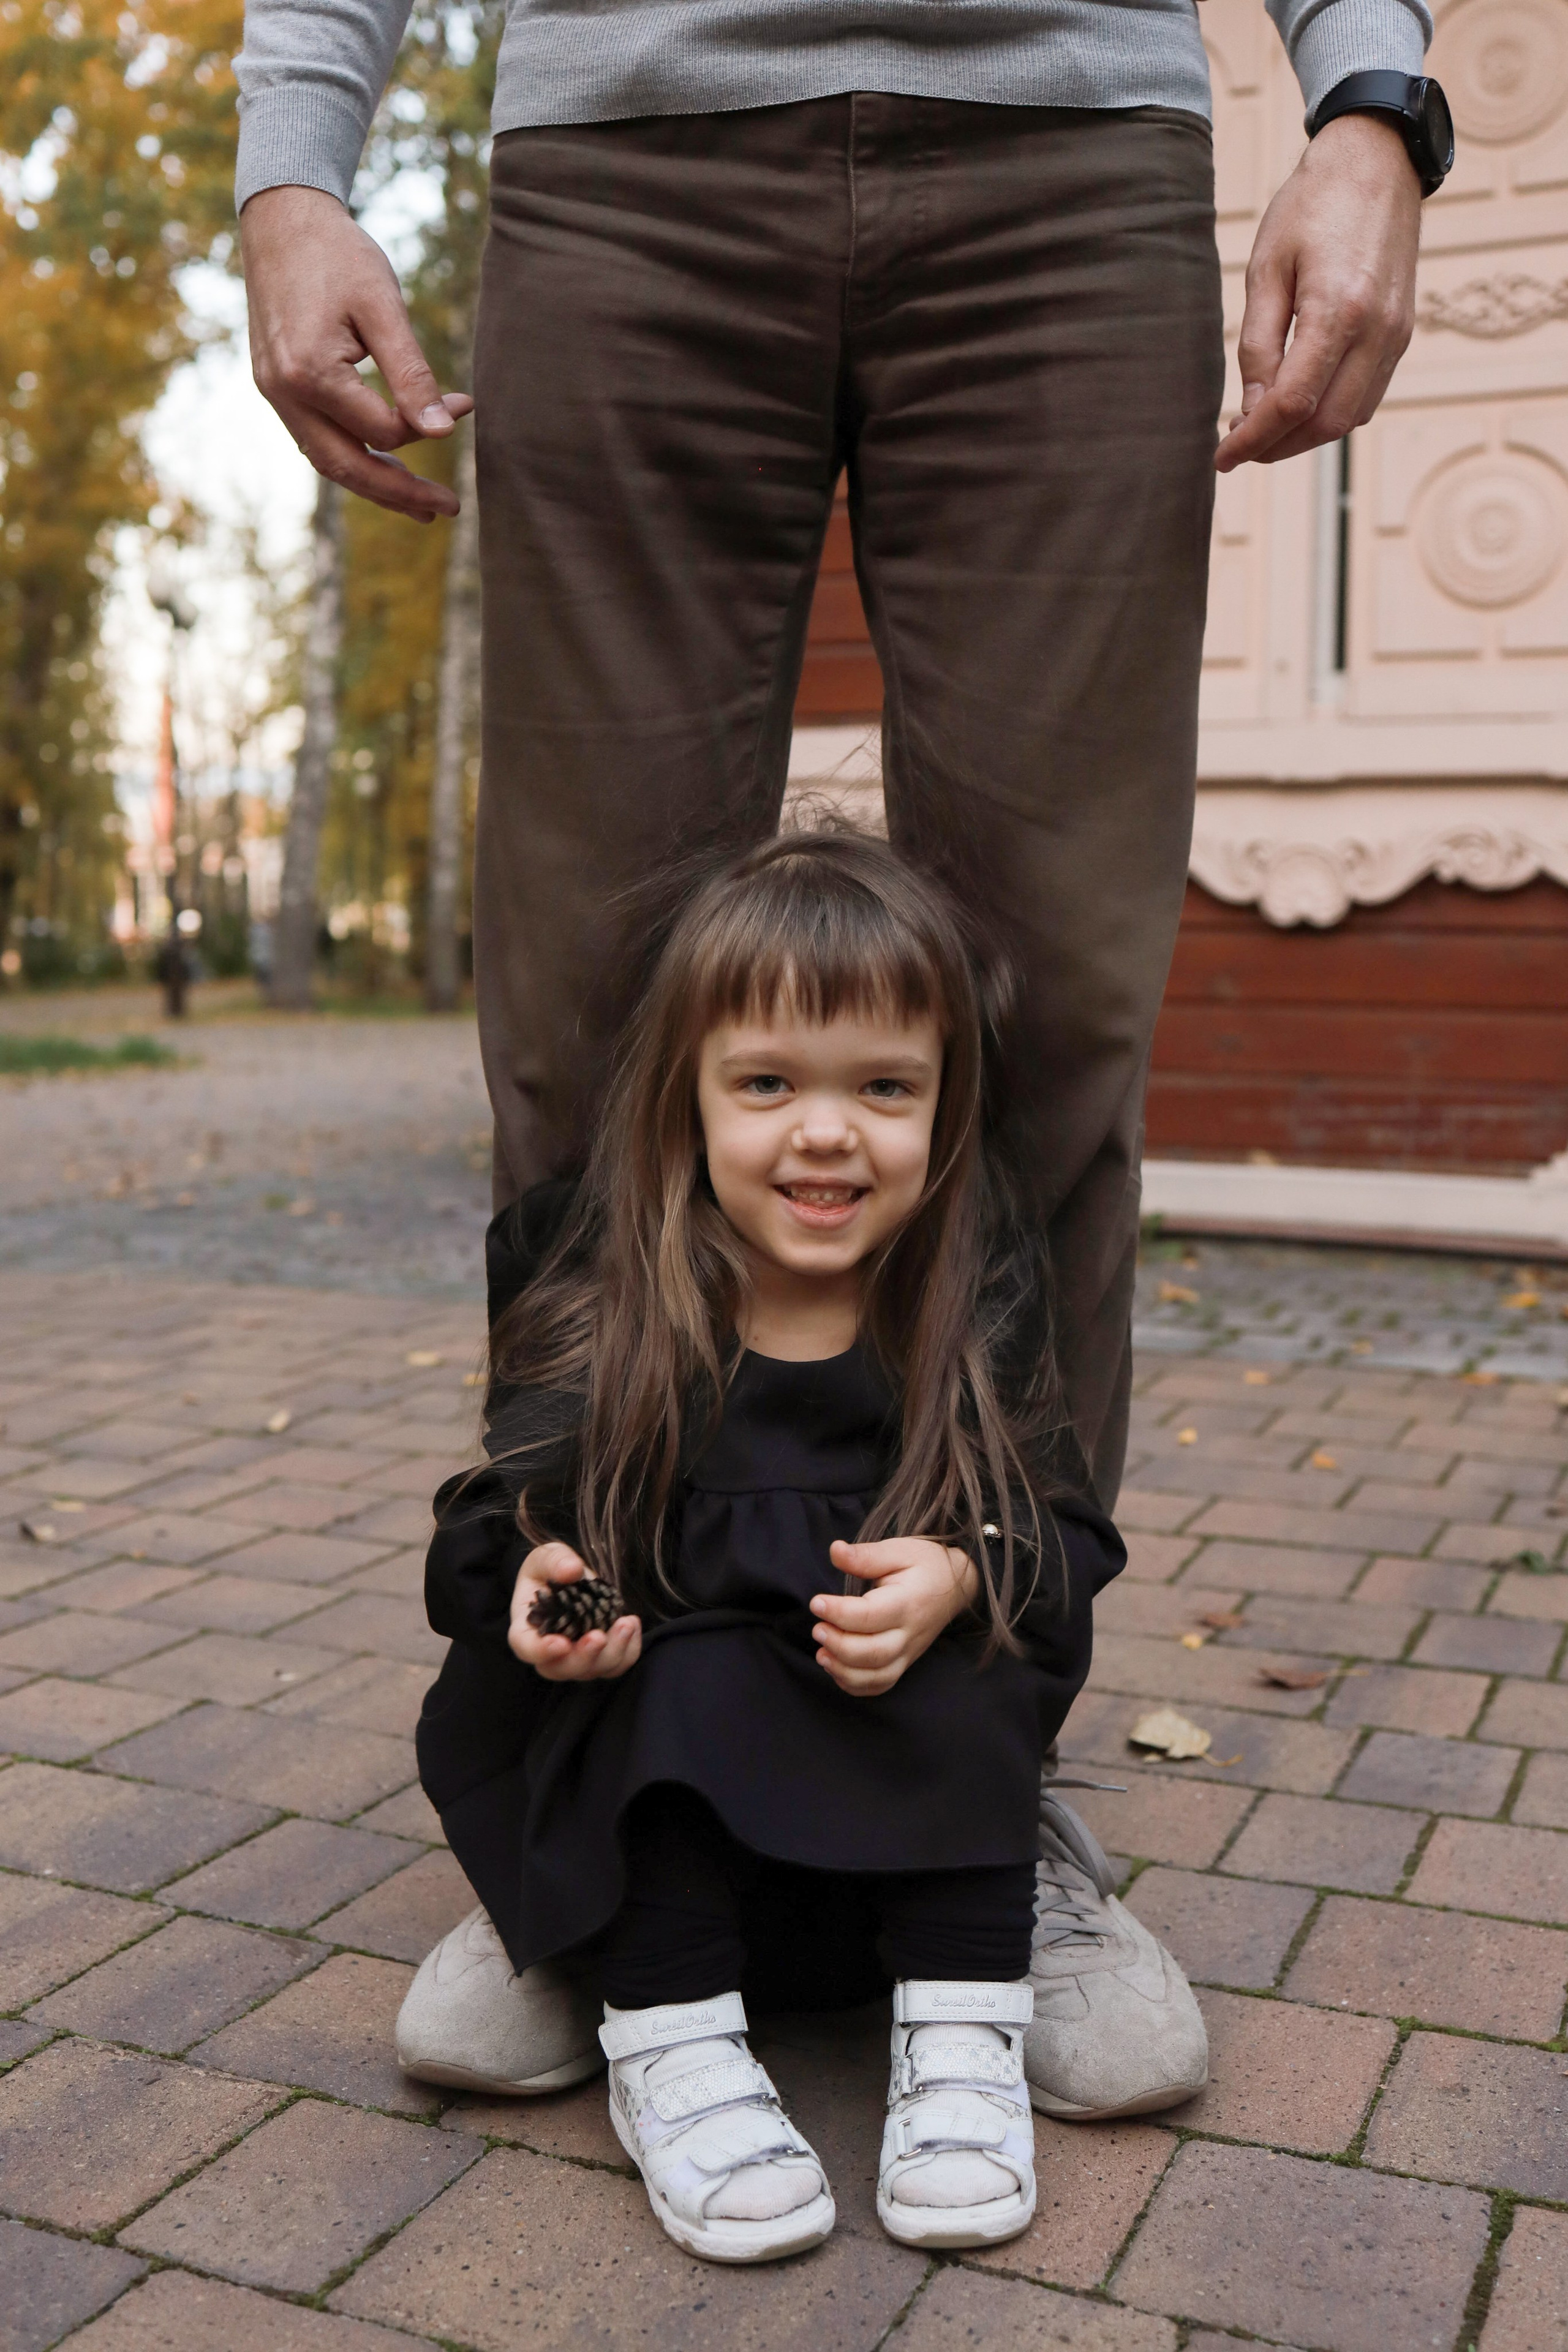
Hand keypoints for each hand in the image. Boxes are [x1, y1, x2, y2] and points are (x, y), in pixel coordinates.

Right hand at [240, 184, 473, 522]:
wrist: (282, 218)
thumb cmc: (338, 255)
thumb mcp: (383, 307)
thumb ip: (411, 372)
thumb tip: (442, 432)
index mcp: (310, 373)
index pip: (381, 431)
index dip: (429, 425)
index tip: (467, 403)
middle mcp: (283, 392)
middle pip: (347, 467)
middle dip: (399, 493)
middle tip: (447, 509)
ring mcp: (274, 393)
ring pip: (328, 461)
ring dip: (375, 484)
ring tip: (420, 502)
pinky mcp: (276, 387)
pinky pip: (315, 439)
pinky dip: (352, 456)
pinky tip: (383, 464)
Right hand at [508, 1543, 642, 1680]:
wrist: (572, 1578)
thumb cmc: (551, 1570)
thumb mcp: (547, 1556)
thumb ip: (555, 1560)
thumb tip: (571, 1570)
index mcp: (527, 1627)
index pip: (526, 1647)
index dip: (541, 1651)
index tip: (561, 1643)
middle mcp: (549, 1650)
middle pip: (561, 1669)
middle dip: (583, 1657)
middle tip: (599, 1636)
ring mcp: (576, 1657)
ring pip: (592, 1670)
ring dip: (613, 1652)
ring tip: (627, 1623)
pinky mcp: (600, 1656)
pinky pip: (616, 1665)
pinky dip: (628, 1650)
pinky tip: (633, 1623)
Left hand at [810, 1537, 979, 1696]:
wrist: (955, 1586)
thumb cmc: (924, 1565)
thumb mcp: (898, 1550)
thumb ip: (865, 1555)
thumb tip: (835, 1550)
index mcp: (908, 1603)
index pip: (871, 1616)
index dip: (839, 1612)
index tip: (816, 1603)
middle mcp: (910, 1634)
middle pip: (873, 1653)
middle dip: (839, 1645)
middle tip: (817, 1628)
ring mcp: (909, 1653)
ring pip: (877, 1676)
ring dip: (843, 1670)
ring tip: (821, 1652)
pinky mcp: (905, 1663)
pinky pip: (881, 1685)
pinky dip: (856, 1684)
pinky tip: (836, 1667)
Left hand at [1216, 113, 1419, 472]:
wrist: (1376, 162)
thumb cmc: (1312, 206)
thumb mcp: (1266, 270)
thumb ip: (1257, 345)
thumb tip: (1250, 410)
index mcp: (1339, 310)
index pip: (1292, 403)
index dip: (1253, 439)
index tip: (1221, 457)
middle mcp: (1378, 330)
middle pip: (1326, 423)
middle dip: (1278, 447)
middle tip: (1239, 447)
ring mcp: (1396, 335)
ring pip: (1351, 418)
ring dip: (1305, 437)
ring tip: (1264, 430)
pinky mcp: (1402, 333)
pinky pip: (1367, 395)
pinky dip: (1331, 414)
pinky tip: (1299, 406)